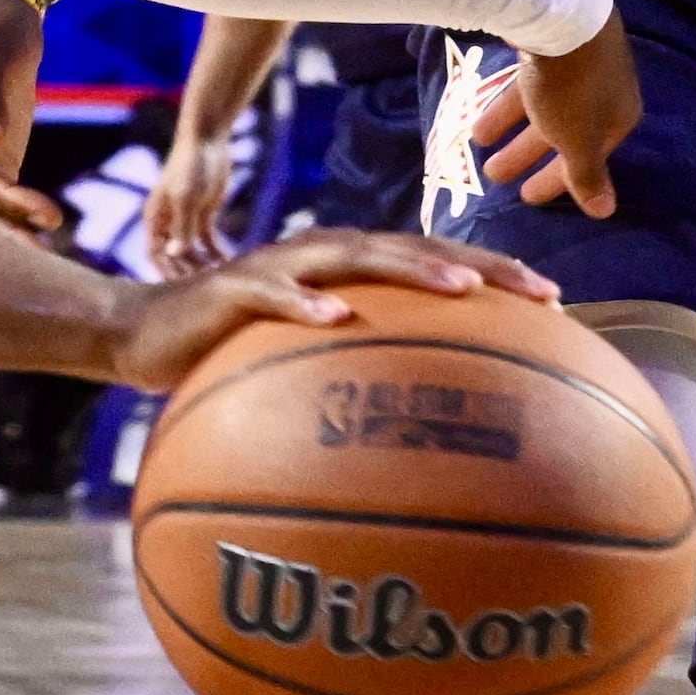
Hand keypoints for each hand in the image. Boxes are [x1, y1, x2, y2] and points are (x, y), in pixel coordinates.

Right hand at [105, 226, 562, 395]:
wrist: (138, 336)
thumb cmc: (228, 360)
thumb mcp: (300, 374)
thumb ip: (354, 386)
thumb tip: (425, 445)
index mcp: (349, 273)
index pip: (434, 264)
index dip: (496, 276)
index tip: (557, 304)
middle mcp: (323, 258)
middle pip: (416, 249)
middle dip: (481, 265)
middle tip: (540, 293)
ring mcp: (278, 268)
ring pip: (357, 257)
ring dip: (412, 270)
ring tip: (461, 290)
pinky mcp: (230, 290)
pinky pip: (270, 293)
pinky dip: (302, 301)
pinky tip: (335, 317)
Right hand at [146, 114, 235, 278]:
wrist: (207, 140)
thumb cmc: (190, 166)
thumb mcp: (186, 197)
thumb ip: (181, 227)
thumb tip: (175, 254)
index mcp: (154, 218)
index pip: (155, 252)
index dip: (166, 270)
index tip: (182, 287)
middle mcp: (167, 222)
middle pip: (173, 256)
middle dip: (186, 272)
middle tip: (205, 289)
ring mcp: (186, 219)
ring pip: (191, 251)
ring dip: (202, 266)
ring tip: (219, 280)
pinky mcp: (204, 214)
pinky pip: (208, 241)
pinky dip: (216, 252)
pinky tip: (230, 263)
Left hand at [460, 13, 640, 214]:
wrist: (559, 13)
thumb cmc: (571, 88)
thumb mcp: (578, 140)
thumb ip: (586, 176)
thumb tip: (606, 212)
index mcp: (618, 116)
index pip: (590, 159)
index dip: (558, 181)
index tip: (527, 198)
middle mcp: (605, 90)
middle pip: (563, 132)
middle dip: (527, 155)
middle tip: (495, 176)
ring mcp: (580, 63)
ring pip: (543, 106)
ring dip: (510, 128)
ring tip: (477, 144)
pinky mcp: (554, 43)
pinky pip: (530, 83)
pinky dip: (507, 100)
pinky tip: (480, 109)